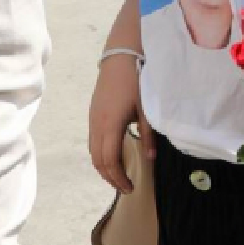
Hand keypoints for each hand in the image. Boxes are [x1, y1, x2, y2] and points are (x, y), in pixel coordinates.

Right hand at [87, 54, 150, 194]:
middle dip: (110, 177)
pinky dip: (101, 156)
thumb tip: (151, 159)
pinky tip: (113, 157)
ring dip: (104, 168)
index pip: (110, 160)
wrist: (120, 58)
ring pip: (93, 152)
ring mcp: (92, 120)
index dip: (118, 177)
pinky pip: (92, 142)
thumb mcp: (147, 109)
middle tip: (125, 187)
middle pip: (98, 161)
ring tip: (119, 176)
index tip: (130, 187)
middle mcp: (97, 125)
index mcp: (111, 125)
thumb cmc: (136, 81)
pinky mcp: (93, 115)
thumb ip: (149, 136)